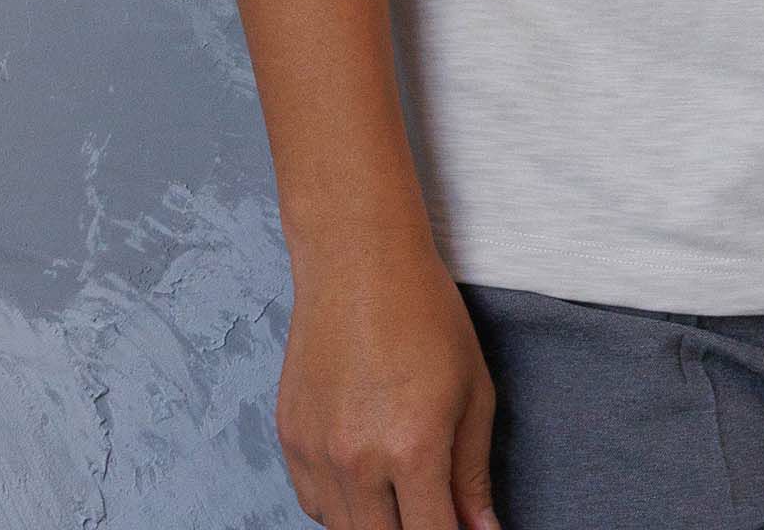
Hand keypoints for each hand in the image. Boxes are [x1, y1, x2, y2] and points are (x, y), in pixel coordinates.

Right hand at [276, 228, 502, 527]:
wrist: (358, 260)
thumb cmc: (426, 313)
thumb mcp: (472, 388)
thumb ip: (473, 471)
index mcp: (414, 447)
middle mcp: (358, 460)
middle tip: (432, 509)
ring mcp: (316, 453)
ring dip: (376, 522)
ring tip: (402, 487)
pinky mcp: (290, 440)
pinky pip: (315, 502)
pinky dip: (342, 504)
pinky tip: (366, 476)